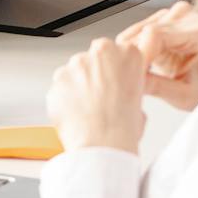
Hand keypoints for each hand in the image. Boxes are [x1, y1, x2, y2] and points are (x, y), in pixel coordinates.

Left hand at [46, 38, 147, 155]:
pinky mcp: (58, 78)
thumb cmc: (123, 129)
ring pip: (74, 71)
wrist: (102, 145)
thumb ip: (126, 89)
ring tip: (85, 110)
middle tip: (98, 99)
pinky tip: (73, 113)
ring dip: (77, 86)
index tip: (113, 83)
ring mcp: (77, 64)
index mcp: (128, 54)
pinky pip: (60, 86)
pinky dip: (63, 98)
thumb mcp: (140, 103)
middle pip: (94, 58)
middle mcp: (101, 53)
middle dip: (94, 75)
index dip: (114, 70)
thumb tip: (118, 96)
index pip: (118, 52)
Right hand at [118, 2, 197, 111]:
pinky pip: (141, 35)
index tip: (136, 72)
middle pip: (145, 28)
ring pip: (139, 30)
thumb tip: (132, 79)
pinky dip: (137, 51)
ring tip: (142, 72)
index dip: (141, 53)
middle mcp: (187, 21)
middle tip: (135, 75)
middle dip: (136, 52)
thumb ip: (158, 87)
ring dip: (136, 51)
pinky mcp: (166, 29)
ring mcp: (175, 22)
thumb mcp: (185, 96)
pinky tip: (144, 67)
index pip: (155, 33)